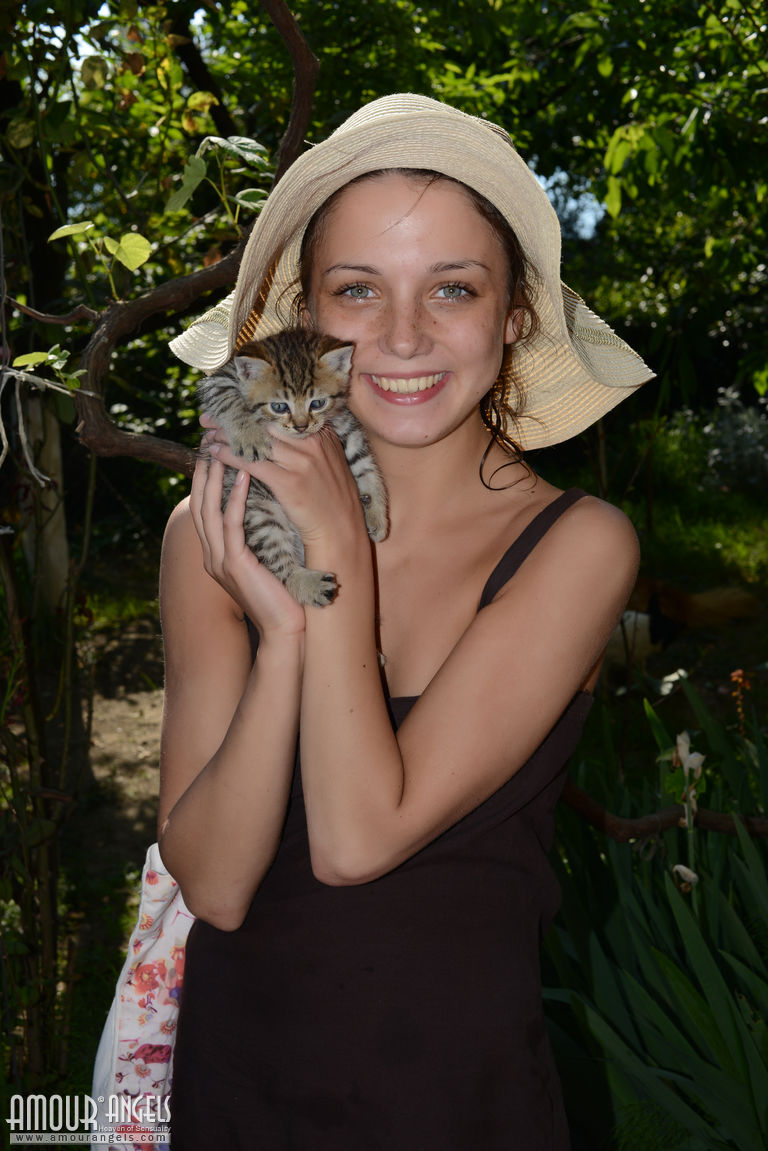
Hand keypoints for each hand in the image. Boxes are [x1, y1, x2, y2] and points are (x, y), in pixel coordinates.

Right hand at [189, 452, 305, 640]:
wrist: (287, 630)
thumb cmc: (283, 593)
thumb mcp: (266, 558)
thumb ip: (259, 534)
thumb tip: (268, 503)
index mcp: (217, 553)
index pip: (205, 506)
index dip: (206, 476)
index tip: (215, 447)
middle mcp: (212, 556)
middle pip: (199, 503)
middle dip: (203, 470)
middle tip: (211, 438)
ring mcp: (219, 562)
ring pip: (209, 511)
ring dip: (215, 478)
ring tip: (221, 449)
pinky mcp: (234, 566)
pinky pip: (230, 527)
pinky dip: (234, 500)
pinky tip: (241, 478)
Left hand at [208, 424, 367, 553]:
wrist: (341, 530)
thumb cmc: (332, 499)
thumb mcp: (330, 462)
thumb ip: (312, 444)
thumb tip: (283, 432)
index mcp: (322, 435)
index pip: (280, 416)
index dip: (252, 411)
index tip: (232, 407)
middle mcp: (312, 444)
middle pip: (265, 424)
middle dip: (235, 420)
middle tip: (211, 418)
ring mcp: (301, 462)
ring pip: (256, 442)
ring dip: (228, 437)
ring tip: (207, 435)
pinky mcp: (289, 482)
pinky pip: (253, 463)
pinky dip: (231, 457)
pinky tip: (216, 454)